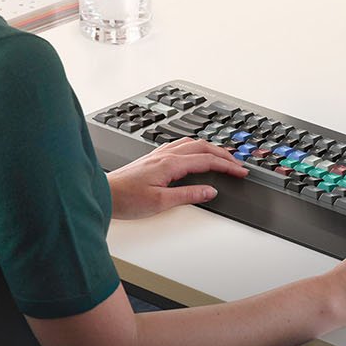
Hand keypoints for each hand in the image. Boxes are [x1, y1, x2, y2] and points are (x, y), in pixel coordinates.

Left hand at [107, 137, 247, 219]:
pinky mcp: (153, 158)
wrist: (105, 194)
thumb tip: (209, 191)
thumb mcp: (161, 202)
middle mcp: (165, 155)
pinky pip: (180, 145)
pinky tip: (195, 153)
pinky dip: (196, 147)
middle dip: (223, 154)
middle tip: (238, 164)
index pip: (206, 160)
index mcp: (170, 164)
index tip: (241, 171)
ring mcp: (159, 154)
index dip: (227, 166)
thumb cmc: (126, 198)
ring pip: (192, 143)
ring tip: (222, 157)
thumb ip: (188, 195)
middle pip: (202, 147)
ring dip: (210, 148)